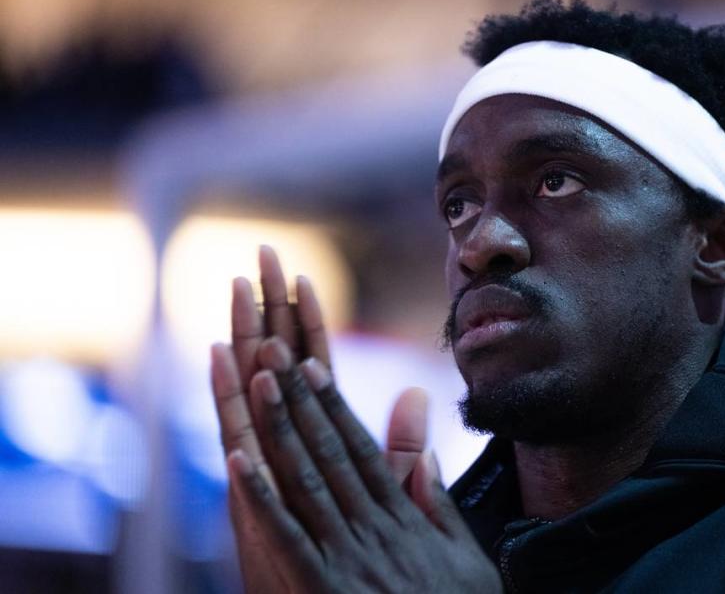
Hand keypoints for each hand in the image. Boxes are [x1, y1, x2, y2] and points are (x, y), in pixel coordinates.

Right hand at [211, 246, 431, 591]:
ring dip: (245, 336)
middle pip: (275, 363)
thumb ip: (399, 447)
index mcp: (318, 442)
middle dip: (269, 310)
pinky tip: (219, 356)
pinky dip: (228, 395)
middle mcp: (283, 443)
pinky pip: (238, 434)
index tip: (303, 276)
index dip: (308, 322)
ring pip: (253, 385)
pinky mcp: (250, 491)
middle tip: (261, 256)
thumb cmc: (358, 554)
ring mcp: (264, 463)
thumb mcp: (384, 492)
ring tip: (238, 289)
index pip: (314, 368)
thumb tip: (418, 393)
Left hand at [229, 338, 501, 592]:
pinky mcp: (321, 587)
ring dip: (281, 427)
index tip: (313, 366)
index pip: (362, 449)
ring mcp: (347, 557)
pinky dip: (261, 497)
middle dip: (300, 398)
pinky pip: (287, 537)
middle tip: (275, 350)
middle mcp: (373, 527)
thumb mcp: (466, 559)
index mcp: (404, 519)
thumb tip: (424, 455)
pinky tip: (238, 462)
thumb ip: (439, 507)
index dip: (334, 405)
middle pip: (330, 450)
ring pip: (307, 479)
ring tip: (259, 380)